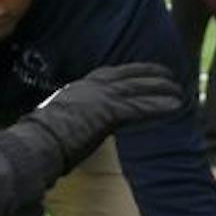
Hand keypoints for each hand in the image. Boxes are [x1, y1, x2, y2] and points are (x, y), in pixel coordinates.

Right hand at [6, 62, 187, 186]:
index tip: (140, 72)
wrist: (37, 143)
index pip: (107, 74)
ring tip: (179, 91)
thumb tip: (77, 130)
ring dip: (160, 89)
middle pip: (127, 75)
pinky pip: (139, 107)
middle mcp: (91, 87)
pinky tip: (175, 107)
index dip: (127, 73)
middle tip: (168, 75)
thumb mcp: (59, 122)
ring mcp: (100, 97)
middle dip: (149, 74)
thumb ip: (73, 119)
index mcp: (78, 88)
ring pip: (137, 88)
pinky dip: (158, 105)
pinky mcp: (109, 112)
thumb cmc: (41, 140)